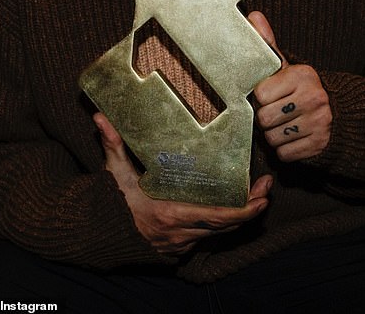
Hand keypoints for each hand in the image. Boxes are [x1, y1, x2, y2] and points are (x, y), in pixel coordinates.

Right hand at [93, 112, 272, 254]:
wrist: (98, 235)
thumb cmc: (111, 202)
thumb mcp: (114, 173)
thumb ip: (112, 144)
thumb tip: (100, 117)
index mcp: (171, 213)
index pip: (218, 216)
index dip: (245, 210)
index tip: (262, 196)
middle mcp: (181, 233)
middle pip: (227, 226)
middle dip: (251, 208)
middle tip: (266, 187)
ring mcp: (181, 243)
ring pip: (219, 233)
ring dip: (240, 216)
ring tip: (257, 193)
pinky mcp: (179, 248)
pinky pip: (207, 237)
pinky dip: (222, 224)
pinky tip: (232, 207)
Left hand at [249, 11, 331, 161]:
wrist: (339, 116)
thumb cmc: (302, 90)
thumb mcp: (288, 67)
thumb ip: (268, 43)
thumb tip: (253, 15)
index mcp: (303, 75)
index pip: (260, 94)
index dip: (261, 98)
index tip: (271, 95)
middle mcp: (314, 97)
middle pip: (264, 119)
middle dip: (266, 119)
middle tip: (277, 112)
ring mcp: (319, 122)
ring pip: (273, 138)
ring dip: (274, 135)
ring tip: (286, 124)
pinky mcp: (320, 144)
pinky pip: (284, 154)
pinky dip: (285, 149)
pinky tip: (295, 137)